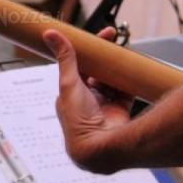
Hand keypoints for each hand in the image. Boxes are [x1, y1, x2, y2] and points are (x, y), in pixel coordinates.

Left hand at [43, 27, 133, 173]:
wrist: (99, 148)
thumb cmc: (78, 120)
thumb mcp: (69, 82)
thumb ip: (65, 57)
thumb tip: (50, 34)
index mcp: (70, 95)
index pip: (79, 66)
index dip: (88, 50)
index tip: (97, 35)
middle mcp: (86, 100)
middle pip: (96, 71)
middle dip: (104, 57)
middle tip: (114, 39)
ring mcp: (104, 106)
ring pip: (111, 80)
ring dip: (116, 68)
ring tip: (122, 52)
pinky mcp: (120, 111)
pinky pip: (125, 91)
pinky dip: (128, 81)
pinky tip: (131, 69)